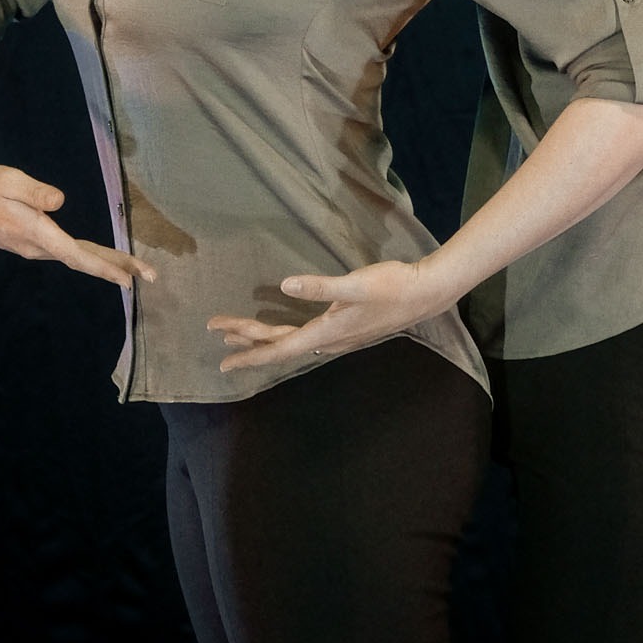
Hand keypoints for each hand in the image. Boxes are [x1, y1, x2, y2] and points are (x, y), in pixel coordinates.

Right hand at [0, 161, 154, 290]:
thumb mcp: (9, 180)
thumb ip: (34, 191)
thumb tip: (59, 201)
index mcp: (35, 232)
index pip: (75, 254)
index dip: (103, 266)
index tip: (128, 279)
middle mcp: (38, 247)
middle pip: (83, 259)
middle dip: (117, 267)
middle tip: (151, 275)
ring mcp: (35, 248)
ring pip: (77, 256)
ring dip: (106, 262)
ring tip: (135, 268)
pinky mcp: (33, 243)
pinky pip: (68, 252)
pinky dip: (90, 256)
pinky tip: (103, 258)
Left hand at [210, 259, 449, 374]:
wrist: (425, 294)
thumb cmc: (391, 286)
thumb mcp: (355, 283)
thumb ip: (320, 287)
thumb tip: (285, 286)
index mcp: (326, 332)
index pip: (279, 349)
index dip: (249, 352)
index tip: (223, 358)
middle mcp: (328, 340)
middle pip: (280, 345)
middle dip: (248, 338)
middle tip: (217, 331)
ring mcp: (338, 337)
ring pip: (292, 342)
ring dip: (265, 337)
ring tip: (241, 331)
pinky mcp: (346, 328)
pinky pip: (306, 337)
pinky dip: (286, 335)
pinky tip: (287, 331)